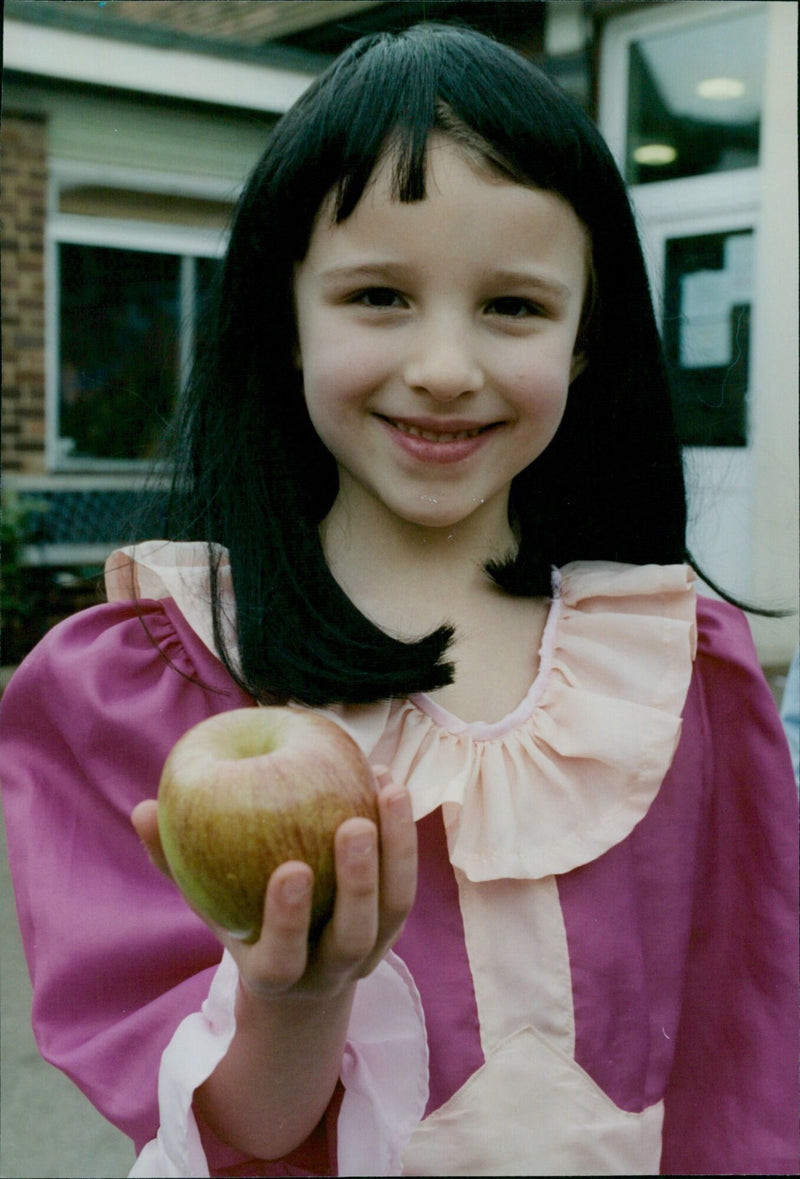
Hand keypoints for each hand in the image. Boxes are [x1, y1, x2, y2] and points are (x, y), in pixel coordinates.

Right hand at [131, 766, 416, 1000]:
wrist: (300, 980)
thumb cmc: (239, 923)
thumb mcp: (206, 903)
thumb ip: (174, 861)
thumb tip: (142, 810)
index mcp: (276, 975)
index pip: (285, 959)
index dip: (290, 920)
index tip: (292, 869)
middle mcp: (329, 970)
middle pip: (353, 937)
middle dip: (358, 883)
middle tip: (354, 825)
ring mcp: (369, 951)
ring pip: (393, 909)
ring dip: (396, 849)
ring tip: (388, 789)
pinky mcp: (393, 925)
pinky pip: (404, 882)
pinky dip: (402, 835)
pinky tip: (386, 782)